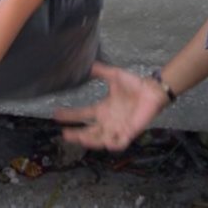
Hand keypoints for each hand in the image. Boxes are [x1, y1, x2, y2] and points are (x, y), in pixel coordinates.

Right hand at [53, 62, 168, 150]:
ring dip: (90, 141)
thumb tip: (86, 63)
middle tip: (64, 134)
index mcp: (102, 109)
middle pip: (88, 132)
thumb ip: (99, 70)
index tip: (56, 114)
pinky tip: (105, 143)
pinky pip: (119, 144)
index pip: (82, 114)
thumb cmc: (134, 84)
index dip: (69, 115)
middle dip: (76, 135)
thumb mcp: (113, 75)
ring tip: (79, 138)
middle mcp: (107, 121)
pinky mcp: (129, 132)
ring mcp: (117, 128)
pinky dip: (112, 145)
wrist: (152, 90)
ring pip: (100, 140)